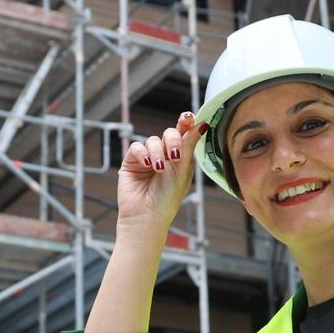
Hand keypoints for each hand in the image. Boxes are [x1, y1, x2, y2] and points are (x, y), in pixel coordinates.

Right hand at [116, 111, 207, 232]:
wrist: (147, 215)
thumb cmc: (168, 197)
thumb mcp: (182, 168)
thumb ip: (189, 144)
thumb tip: (201, 124)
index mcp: (181, 158)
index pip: (185, 134)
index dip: (186, 123)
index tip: (189, 118)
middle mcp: (165, 156)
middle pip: (169, 133)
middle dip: (172, 140)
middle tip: (174, 155)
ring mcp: (148, 158)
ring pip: (152, 140)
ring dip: (157, 152)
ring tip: (158, 169)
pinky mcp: (132, 161)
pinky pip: (136, 147)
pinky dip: (142, 154)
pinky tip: (146, 165)